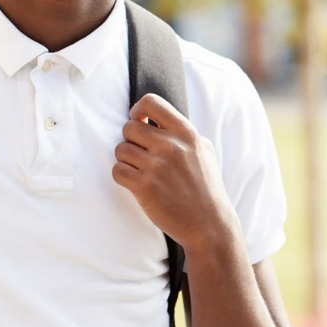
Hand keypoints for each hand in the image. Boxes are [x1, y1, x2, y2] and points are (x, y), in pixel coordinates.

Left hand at [112, 94, 238, 253]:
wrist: (209, 224)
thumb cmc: (205, 187)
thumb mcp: (202, 150)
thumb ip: (180, 132)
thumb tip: (151, 117)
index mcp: (186, 133)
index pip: (151, 102)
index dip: (138, 110)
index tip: (139, 122)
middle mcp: (171, 146)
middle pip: (128, 128)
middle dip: (131, 141)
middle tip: (142, 155)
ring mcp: (157, 166)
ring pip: (120, 149)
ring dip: (126, 160)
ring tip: (143, 171)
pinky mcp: (144, 186)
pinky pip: (117, 170)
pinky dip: (122, 176)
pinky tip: (136, 183)